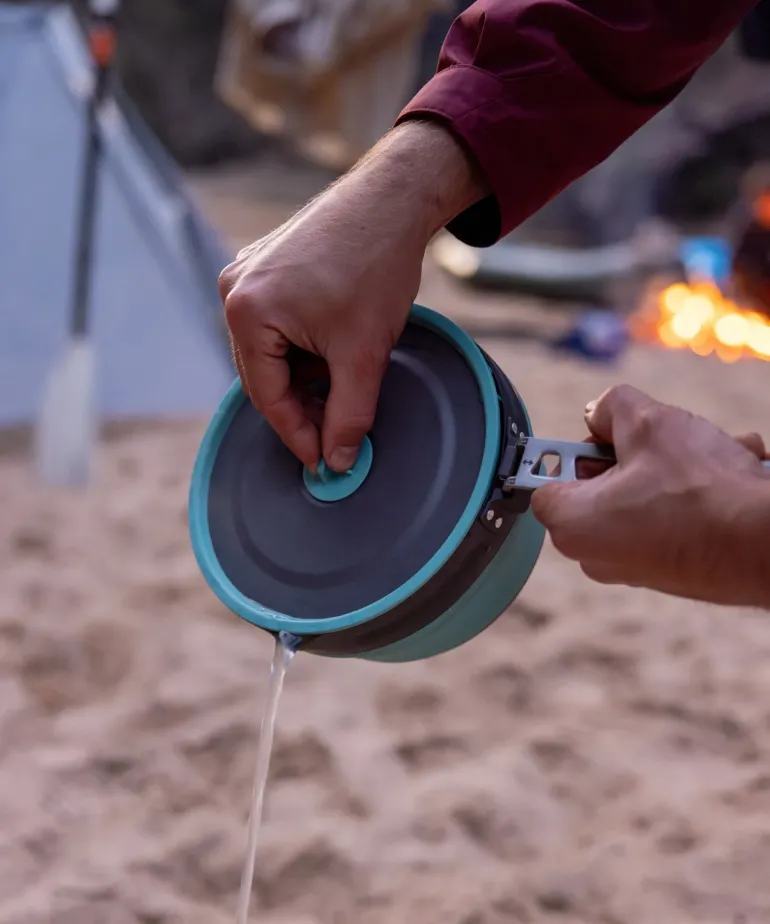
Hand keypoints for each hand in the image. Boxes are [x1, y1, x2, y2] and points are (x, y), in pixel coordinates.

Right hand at [219, 121, 486, 471]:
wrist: (394, 199)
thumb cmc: (376, 265)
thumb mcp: (363, 354)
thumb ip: (349, 416)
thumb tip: (339, 462)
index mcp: (246, 311)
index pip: (267, 397)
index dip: (298, 436)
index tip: (324, 462)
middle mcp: (235, 290)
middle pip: (263, 375)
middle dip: (301, 407)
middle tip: (336, 434)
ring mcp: (247, 274)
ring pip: (271, 353)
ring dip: (305, 376)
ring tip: (343, 383)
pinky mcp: (267, 266)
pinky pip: (276, 325)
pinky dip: (304, 348)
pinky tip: (334, 350)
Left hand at [531, 385, 769, 607]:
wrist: (763, 544)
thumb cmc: (700, 490)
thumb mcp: (647, 422)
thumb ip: (609, 407)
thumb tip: (599, 412)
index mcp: (572, 526)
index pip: (548, 479)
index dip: (576, 451)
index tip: (604, 439)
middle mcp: (594, 555)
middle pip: (597, 485)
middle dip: (633, 455)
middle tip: (662, 443)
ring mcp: (632, 567)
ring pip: (641, 495)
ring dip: (674, 467)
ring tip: (710, 454)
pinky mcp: (668, 571)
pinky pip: (668, 518)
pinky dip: (693, 494)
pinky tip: (727, 476)